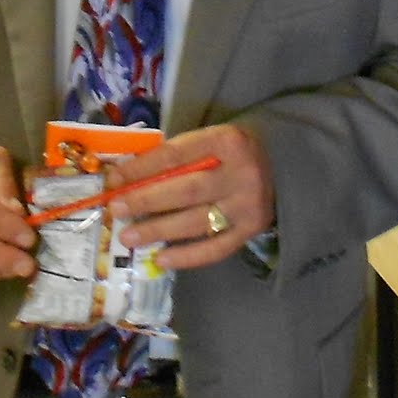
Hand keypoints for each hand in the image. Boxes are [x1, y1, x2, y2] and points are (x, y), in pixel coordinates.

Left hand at [107, 124, 273, 269]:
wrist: (283, 163)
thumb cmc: (234, 149)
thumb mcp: (210, 138)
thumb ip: (176, 156)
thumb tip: (127, 178)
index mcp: (228, 141)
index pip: (176, 156)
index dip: (142, 168)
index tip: (114, 180)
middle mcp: (242, 173)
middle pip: (186, 190)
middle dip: (146, 201)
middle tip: (116, 210)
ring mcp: (249, 205)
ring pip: (197, 221)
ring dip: (159, 231)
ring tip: (129, 237)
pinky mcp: (252, 230)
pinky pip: (216, 248)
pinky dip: (187, 256)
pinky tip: (161, 259)